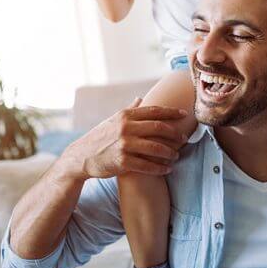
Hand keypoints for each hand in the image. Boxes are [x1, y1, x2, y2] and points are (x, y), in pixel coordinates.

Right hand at [57, 98, 188, 181]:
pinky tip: (166, 169)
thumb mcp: (113, 120)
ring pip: (156, 148)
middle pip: (159, 128)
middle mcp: (126, 127)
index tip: (184, 114)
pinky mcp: (122, 161)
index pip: (154, 111)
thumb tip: (140, 98)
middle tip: (184, 138)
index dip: (172, 112)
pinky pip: (147, 165)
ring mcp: (124, 144)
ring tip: (176, 156)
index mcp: (126, 115)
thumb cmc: (100, 137)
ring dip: (170, 153)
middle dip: (175, 134)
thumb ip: (130, 110)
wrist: (82, 156)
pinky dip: (159, 168)